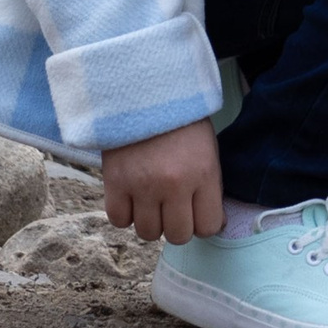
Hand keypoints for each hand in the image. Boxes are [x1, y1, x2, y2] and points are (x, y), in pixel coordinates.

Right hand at [102, 120, 224, 246]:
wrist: (145, 92)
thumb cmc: (182, 122)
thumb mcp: (208, 150)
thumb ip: (209, 186)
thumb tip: (212, 222)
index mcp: (203, 174)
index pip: (208, 226)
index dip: (204, 224)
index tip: (198, 214)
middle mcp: (174, 185)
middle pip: (177, 236)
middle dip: (178, 226)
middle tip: (174, 209)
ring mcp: (143, 186)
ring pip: (148, 233)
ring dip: (151, 222)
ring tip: (152, 202)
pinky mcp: (115, 183)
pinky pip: (119, 221)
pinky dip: (126, 214)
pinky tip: (132, 198)